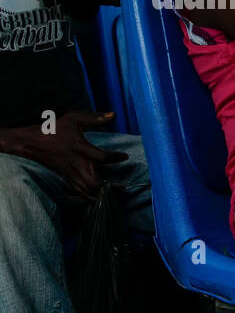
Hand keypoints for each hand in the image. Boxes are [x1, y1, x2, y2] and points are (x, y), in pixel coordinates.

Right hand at [6, 111, 126, 198]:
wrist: (30, 142)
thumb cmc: (53, 129)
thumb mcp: (74, 119)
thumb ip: (94, 118)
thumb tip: (114, 114)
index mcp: (81, 150)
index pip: (103, 158)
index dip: (116, 158)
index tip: (125, 157)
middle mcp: (77, 165)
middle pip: (96, 184)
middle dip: (112, 188)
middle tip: (124, 187)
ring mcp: (70, 173)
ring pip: (87, 191)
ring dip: (102, 194)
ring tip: (114, 193)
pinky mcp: (66, 178)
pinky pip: (78, 192)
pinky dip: (89, 197)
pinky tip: (99, 197)